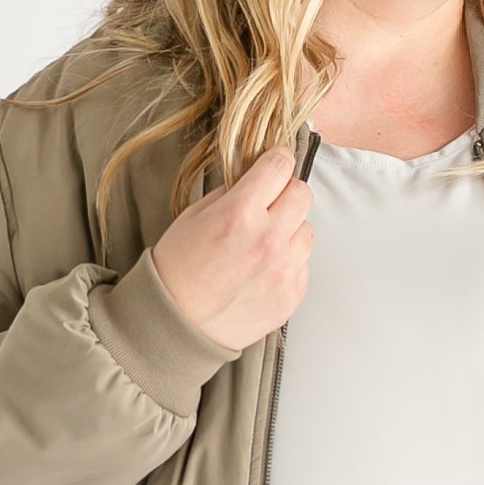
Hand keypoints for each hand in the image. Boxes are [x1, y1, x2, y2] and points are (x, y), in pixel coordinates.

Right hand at [149, 145, 313, 354]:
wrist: (177, 324)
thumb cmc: (178, 269)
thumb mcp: (195, 216)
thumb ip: (232, 193)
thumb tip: (257, 180)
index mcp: (241, 212)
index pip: (280, 165)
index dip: (277, 160)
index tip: (275, 162)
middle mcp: (268, 239)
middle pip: (302, 194)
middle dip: (286, 193)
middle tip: (269, 204)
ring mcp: (283, 270)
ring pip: (307, 231)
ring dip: (290, 231)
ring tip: (262, 245)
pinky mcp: (290, 296)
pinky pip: (302, 265)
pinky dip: (288, 263)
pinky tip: (262, 271)